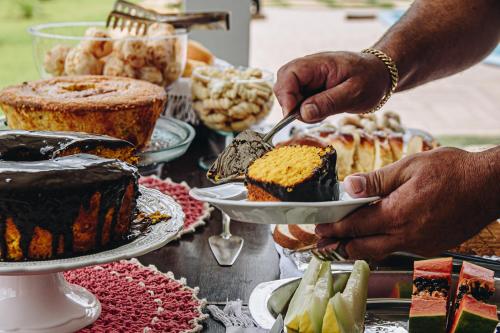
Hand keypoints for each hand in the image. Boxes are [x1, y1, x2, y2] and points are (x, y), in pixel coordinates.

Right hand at [273, 51, 390, 122]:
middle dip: (290, 104)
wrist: (381, 74)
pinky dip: (306, 111)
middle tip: (311, 115)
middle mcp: (309, 69)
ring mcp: (308, 79)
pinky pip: (298, 101)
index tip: (292, 114)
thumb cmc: (370, 79)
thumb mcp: (354, 93)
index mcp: (318, 64)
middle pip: (282, 84)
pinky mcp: (311, 89)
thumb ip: (328, 103)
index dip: (285, 95)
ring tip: (323, 112)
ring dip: (299, 109)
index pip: (288, 75)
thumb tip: (302, 114)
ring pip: (288, 95)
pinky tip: (323, 110)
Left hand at [315, 147, 499, 260]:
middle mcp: (407, 235)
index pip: (355, 226)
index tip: (319, 229)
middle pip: (363, 248)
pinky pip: (400, 249)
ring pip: (381, 251)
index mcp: (397, 214)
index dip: (333, 229)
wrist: (490, 186)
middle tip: (324, 242)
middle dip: (340, 246)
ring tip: (346, 239)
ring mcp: (421, 244)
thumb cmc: (453, 171)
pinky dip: (384, 243)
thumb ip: (376, 181)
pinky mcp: (432, 246)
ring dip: (361, 246)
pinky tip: (380, 232)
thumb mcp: (409, 166)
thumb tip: (349, 187)